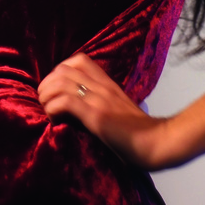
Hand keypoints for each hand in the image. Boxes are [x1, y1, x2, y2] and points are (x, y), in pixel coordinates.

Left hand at [38, 53, 177, 169]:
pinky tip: (57, 122)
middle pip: (62, 69)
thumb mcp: (117, 111)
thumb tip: (72, 112)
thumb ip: (98, 104)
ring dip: (47, 97)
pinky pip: (65, 102)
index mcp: (108, 84)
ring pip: (60, 82)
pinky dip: (53, 111)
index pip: (78, 60)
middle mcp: (103, 87)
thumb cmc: (139, 134)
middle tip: (48, 104)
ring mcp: (100, 99)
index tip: (57, 92)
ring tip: (50, 114)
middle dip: (47, 85)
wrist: (158, 144)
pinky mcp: (97, 115)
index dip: (59, 72)